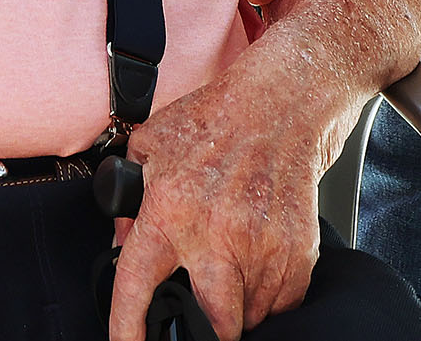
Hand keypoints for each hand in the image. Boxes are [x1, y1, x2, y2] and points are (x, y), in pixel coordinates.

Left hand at [105, 60, 330, 340]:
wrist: (281, 102)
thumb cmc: (215, 118)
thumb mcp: (149, 145)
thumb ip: (127, 197)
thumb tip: (122, 242)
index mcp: (170, 208)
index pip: (136, 285)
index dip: (126, 328)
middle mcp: (215, 233)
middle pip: (216, 321)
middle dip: (210, 329)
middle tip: (203, 314)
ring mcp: (262, 244)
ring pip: (252, 314)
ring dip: (241, 307)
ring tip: (233, 269)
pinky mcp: (298, 248)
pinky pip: (285, 300)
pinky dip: (272, 295)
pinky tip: (260, 262)